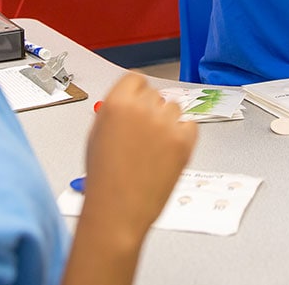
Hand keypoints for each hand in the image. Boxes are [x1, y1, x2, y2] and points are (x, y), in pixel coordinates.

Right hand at [81, 72, 197, 235]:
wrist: (118, 209)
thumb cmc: (104, 179)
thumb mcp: (97, 135)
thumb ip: (115, 112)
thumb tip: (129, 103)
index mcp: (117, 103)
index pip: (136, 79)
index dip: (137, 92)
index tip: (138, 101)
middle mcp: (143, 108)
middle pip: (155, 94)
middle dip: (151, 109)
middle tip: (143, 133)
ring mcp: (166, 124)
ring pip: (174, 108)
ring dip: (167, 122)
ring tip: (153, 147)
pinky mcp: (185, 140)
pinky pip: (191, 125)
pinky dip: (183, 135)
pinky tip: (167, 151)